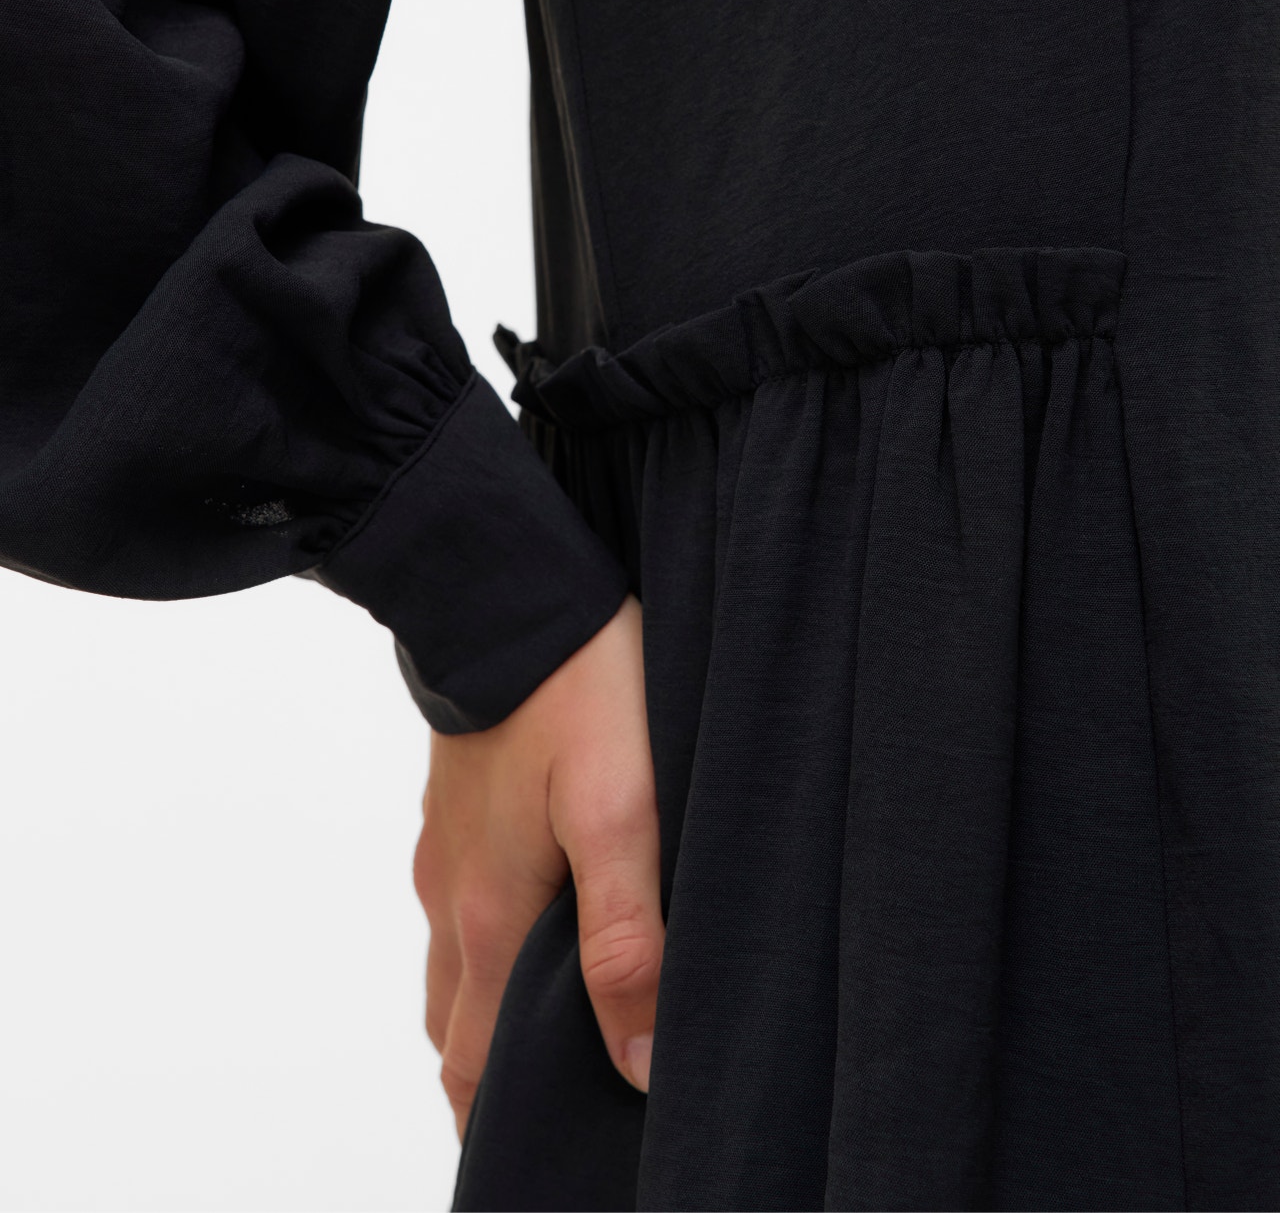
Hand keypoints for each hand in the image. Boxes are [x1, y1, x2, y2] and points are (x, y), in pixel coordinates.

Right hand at [412, 592, 662, 1142]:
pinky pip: (459, 901)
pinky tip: (540, 915)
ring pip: (453, 964)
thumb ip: (625, 941)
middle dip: (491, 1082)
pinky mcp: (455, 803)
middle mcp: (450, 895)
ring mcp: (445, 847)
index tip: (543, 1158)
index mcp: (486, 918)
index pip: (472, 1068)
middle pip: (453, 1027)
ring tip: (551, 1028)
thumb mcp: (620, 817)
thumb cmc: (570, 694)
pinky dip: (487, 942)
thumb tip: (638, 1066)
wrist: (504, 587)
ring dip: (487, 1011)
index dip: (498, 1128)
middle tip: (554, 1106)